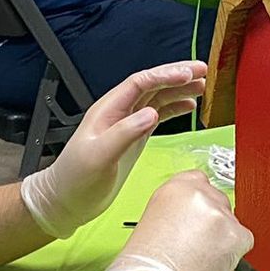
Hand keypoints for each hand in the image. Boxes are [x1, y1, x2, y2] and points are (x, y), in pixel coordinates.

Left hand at [19, 62, 205, 237]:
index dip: (165, 75)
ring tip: (202, 85)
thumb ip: (124, 134)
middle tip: (202, 70)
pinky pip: (158, 116)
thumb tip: (151, 114)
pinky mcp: (134, 138)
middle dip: (177, 76)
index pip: (140, 83)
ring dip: (179, 90)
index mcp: (108, 111)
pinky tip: (188, 106)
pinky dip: (174, 109)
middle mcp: (119, 113)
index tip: (187, 74)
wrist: (67, 200)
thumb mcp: (99, 156)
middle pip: (152, 85)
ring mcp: (127, 125)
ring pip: (157, 98)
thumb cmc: (75, 179)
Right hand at [96, 171, 252, 270]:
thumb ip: (178, 212)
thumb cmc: (145, 263)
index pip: (201, 182)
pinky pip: (244, 242)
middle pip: (220, 203)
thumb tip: (193, 220)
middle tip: (198, 246)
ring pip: (232, 224)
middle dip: (213, 224)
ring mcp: (219, 213)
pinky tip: (211, 264)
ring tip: (200, 259)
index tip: (197, 220)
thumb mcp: (155, 220)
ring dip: (223, 241)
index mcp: (176, 187)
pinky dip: (233, 255)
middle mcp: (199, 194)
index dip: (201, 206)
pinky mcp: (235, 234)